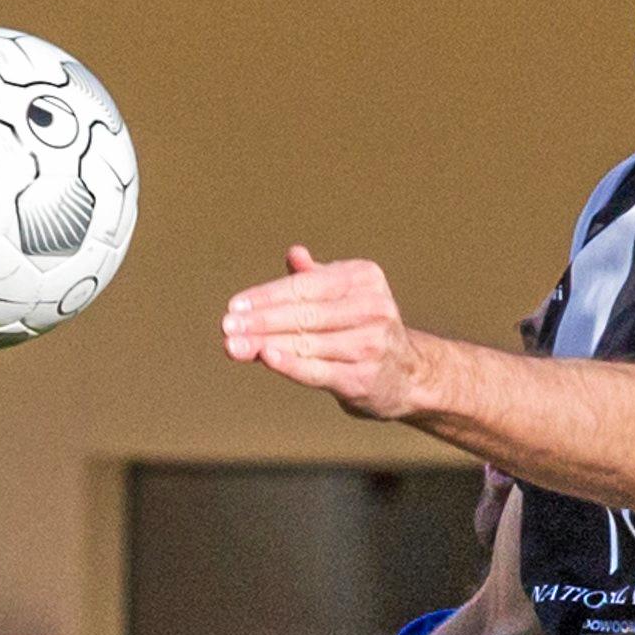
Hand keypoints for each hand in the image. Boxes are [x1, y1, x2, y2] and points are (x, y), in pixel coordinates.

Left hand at [221, 247, 434, 420]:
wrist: (407, 375)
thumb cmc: (364, 329)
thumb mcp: (346, 295)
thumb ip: (317, 278)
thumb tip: (294, 255)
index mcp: (363, 278)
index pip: (305, 287)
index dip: (267, 296)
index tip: (235, 306)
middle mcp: (372, 308)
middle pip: (303, 314)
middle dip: (260, 321)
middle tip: (226, 326)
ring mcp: (370, 345)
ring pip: (307, 342)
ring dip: (264, 344)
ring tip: (233, 346)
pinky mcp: (363, 379)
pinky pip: (318, 370)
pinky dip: (291, 364)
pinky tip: (266, 357)